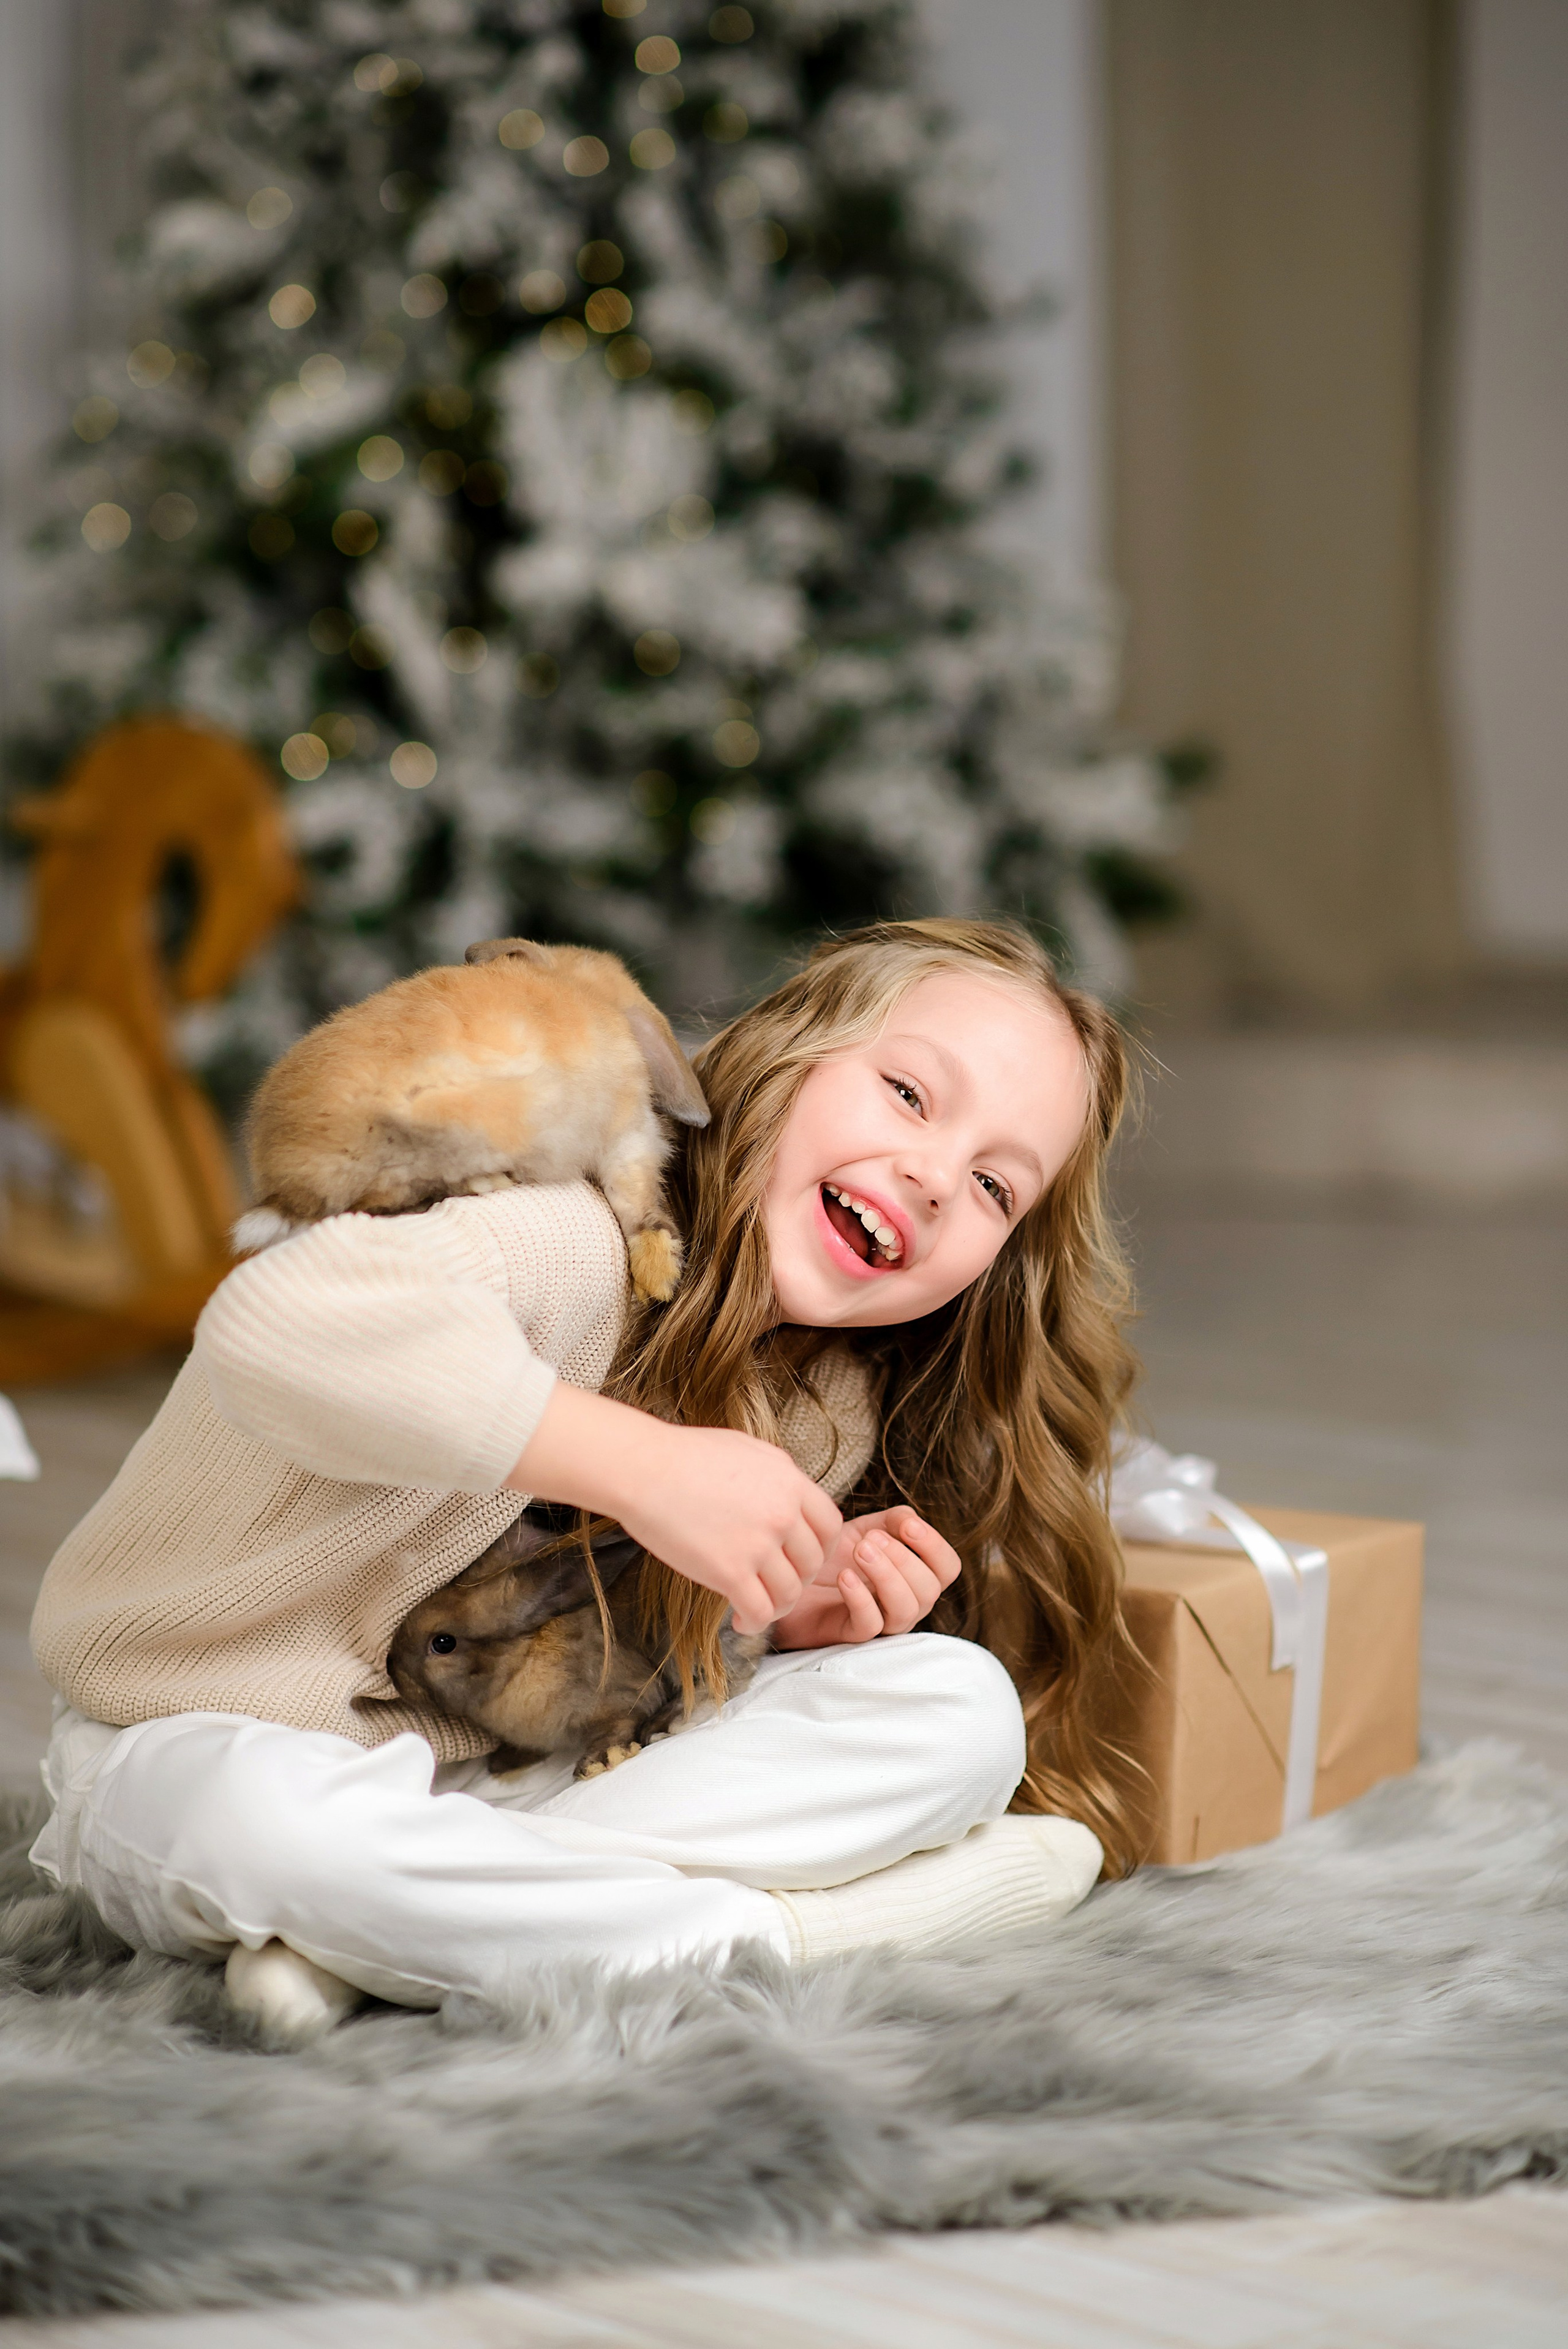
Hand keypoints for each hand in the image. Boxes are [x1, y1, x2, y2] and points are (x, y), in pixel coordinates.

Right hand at [507, 1384, 841, 1635]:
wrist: (643, 1469)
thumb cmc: (685, 1455)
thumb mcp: (748, 1451)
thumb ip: (777, 1476)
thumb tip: (789, 1496)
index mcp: (790, 1481)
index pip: (831, 1525)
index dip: (821, 1547)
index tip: (802, 1558)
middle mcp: (783, 1513)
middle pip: (814, 1563)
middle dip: (798, 1579)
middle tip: (775, 1585)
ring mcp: (759, 1543)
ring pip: (790, 1593)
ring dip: (777, 1607)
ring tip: (757, 1607)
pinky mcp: (730, 1571)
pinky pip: (760, 1611)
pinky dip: (754, 1623)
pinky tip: (738, 1621)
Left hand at [770, 1506, 960, 1649]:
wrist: (791, 1573)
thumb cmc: (834, 1555)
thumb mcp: (868, 1528)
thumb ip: (895, 1520)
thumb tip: (911, 1522)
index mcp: (915, 1576)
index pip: (948, 1568)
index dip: (934, 1546)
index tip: (907, 1526)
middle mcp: (906, 1602)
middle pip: (929, 1589)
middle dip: (903, 1559)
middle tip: (870, 1540)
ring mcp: (882, 1622)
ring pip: (905, 1610)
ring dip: (886, 1576)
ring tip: (859, 1551)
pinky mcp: (851, 1635)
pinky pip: (870, 1625)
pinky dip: (860, 1598)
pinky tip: (843, 1576)